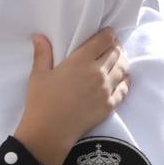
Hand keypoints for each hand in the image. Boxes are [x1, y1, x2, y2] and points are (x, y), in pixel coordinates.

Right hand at [14, 30, 129, 164]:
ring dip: (123, 61)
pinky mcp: (110, 104)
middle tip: (113, 45)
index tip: (108, 33)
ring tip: (119, 59)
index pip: (104, 40)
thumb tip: (39, 36)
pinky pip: (124, 89)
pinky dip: (125, 81)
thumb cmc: (41, 101)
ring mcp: (106, 89)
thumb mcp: (38, 75)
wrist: (50, 131)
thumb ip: (43, 53)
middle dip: (116, 46)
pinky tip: (124, 79)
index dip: (109, 34)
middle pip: (116, 53)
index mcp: (80, 61)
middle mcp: (98, 73)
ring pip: (123, 69)